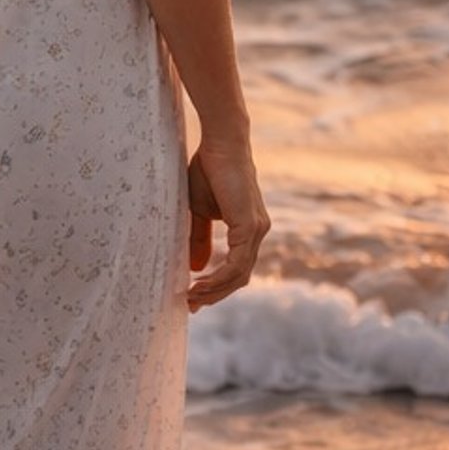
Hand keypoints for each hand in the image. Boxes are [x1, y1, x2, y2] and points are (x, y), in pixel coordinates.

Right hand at [186, 139, 269, 309]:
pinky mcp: (250, 226)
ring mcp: (257, 230)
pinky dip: (218, 278)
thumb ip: (200, 239)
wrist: (220, 144)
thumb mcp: (198, 211)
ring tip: (191, 298)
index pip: (237, 268)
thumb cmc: (208, 170)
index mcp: (249, 229)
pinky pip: (237, 263)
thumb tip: (197, 268)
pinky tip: (199, 283)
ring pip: (239, 275)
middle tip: (190, 305)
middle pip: (240, 277)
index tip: (193, 296)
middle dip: (214, 294)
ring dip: (215, 290)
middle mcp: (258, 232)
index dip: (216, 285)